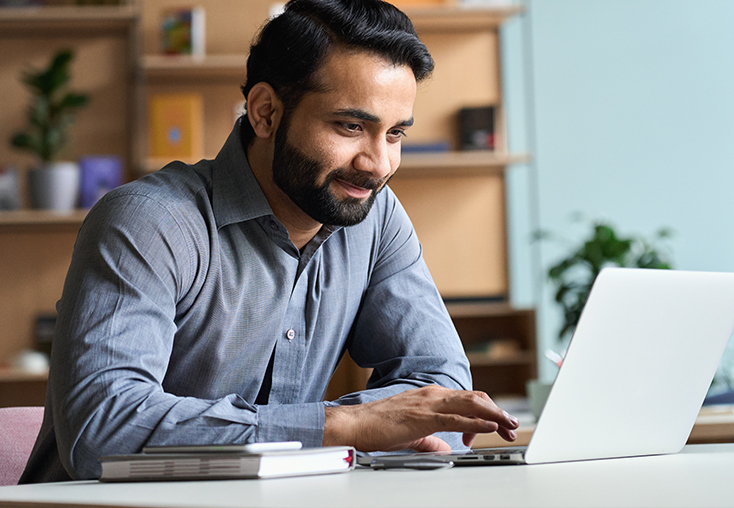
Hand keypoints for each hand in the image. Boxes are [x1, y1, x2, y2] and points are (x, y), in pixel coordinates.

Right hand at [323, 385, 518, 451]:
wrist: (355, 424)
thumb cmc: (378, 427)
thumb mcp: (412, 434)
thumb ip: (431, 440)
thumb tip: (445, 448)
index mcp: (430, 396)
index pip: (467, 400)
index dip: (486, 412)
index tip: (497, 427)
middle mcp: (433, 395)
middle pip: (475, 399)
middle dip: (497, 412)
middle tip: (512, 426)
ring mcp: (429, 403)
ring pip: (471, 404)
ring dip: (494, 415)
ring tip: (509, 424)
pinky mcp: (424, 417)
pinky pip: (456, 418)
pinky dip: (477, 422)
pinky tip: (489, 427)